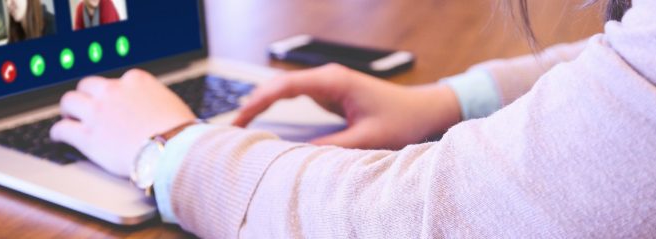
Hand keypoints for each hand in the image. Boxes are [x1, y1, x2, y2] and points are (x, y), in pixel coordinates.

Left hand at [50, 69, 195, 176]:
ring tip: (68, 117)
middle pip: (88, 85)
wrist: (173, 150)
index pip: (116, 81)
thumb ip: (155, 101)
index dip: (112, 93)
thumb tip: (156, 110)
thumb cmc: (179, 132)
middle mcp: (113, 91)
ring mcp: (98, 112)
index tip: (112, 101)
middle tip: (85, 106)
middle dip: (86, 95)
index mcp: (135, 80)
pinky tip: (58, 136)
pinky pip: (63, 129)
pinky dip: (58, 132)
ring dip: (68, 109)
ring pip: (70, 101)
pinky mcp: (87, 136)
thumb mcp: (170, 104)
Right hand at [234, 64, 461, 149]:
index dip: (258, 102)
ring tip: (240, 125)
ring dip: (262, 104)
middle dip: (253, 103)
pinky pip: (294, 97)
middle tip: (232, 127)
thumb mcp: (366, 139)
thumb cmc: (402, 119)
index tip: (240, 119)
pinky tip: (262, 119)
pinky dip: (276, 107)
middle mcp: (327, 78)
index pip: (285, 86)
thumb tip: (296, 156)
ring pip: (284, 90)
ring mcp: (327, 84)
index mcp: (334, 81)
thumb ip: (331, 147)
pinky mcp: (329, 93)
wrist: (424, 110)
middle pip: (278, 85)